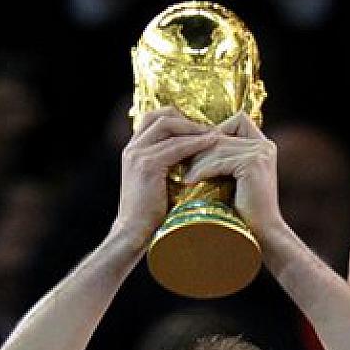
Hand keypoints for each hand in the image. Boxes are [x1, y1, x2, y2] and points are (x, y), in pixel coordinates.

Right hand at [114, 107, 219, 252]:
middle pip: (162, 116)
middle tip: (211, 129)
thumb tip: (195, 162)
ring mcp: (139, 155)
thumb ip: (168, 169)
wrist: (133, 233)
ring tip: (216, 135)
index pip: (155, 119)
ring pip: (170, 126)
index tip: (200, 129)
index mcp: (133, 151)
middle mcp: (133, 148)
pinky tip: (213, 144)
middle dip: (188, 119)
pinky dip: (196, 143)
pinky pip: (177, 146)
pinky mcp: (148, 165)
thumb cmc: (149, 217)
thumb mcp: (157, 185)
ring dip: (195, 128)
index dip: (179, 120)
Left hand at [183, 110, 282, 241]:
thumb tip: (191, 148)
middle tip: (177, 161)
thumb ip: (223, 161)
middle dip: (197, 149)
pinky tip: (189, 182)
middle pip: (220, 135)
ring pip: (216, 148)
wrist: (260, 236)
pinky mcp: (253, 163)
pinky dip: (201, 171)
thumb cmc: (243, 214)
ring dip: (196, 162)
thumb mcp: (233, 181)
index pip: (236, 121)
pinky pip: (219, 161)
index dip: (212, 134)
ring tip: (181, 176)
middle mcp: (264, 145)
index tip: (194, 152)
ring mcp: (260, 153)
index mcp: (263, 145)